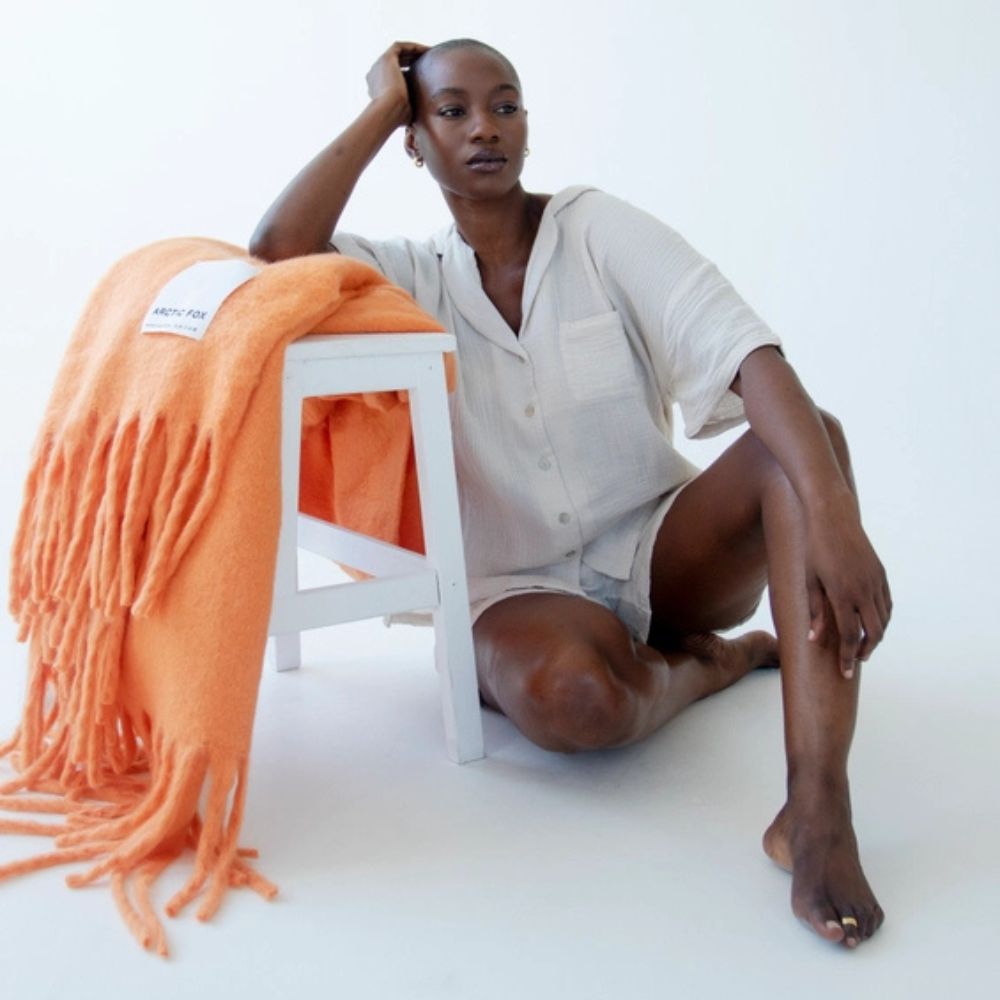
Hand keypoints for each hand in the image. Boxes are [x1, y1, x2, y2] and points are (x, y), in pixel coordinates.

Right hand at [366, 41, 429, 126]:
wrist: (388, 111)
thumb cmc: (397, 118)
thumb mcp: (404, 112)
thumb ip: (411, 107)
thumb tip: (423, 116)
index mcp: (377, 87)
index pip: (393, 76)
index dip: (408, 73)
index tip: (423, 74)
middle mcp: (375, 74)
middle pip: (395, 62)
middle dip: (412, 60)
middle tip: (428, 62)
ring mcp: (379, 65)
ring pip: (398, 53)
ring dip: (414, 52)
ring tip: (430, 53)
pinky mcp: (386, 58)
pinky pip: (400, 47)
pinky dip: (413, 47)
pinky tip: (427, 50)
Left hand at [805, 492, 891, 676]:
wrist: (833, 518)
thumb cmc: (814, 548)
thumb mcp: (808, 580)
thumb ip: (814, 612)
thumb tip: (815, 640)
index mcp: (842, 594)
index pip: (848, 637)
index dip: (847, 658)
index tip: (846, 674)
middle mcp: (863, 590)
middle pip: (872, 634)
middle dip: (864, 652)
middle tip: (854, 664)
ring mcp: (875, 582)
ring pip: (882, 620)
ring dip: (875, 638)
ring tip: (862, 647)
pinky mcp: (880, 574)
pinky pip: (886, 604)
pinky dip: (882, 619)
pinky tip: (872, 625)